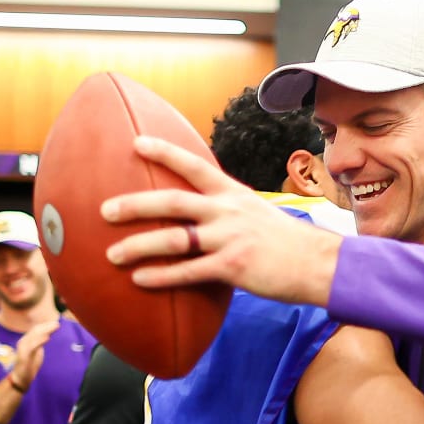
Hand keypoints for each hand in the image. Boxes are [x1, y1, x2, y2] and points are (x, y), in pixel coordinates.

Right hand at [9, 320, 60, 390]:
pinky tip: (47, 337)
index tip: (56, 323)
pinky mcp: (23, 356)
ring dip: (45, 330)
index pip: (36, 330)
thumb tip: (46, 335)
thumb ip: (39, 343)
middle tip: (57, 324)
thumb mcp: (36, 351)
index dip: (45, 325)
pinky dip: (40, 340)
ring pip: (34, 336)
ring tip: (55, 327)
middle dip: (47, 326)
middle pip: (35, 330)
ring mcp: (23, 348)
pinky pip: (32, 346)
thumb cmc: (29, 365)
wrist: (20, 378)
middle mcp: (23, 342)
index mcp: (26, 340)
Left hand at [100, 136, 341, 306]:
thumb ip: (227, 210)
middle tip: (104, 209)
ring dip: (139, 246)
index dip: (163, 153)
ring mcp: (229, 239)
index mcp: (233, 194)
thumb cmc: (286, 242)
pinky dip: (162, 277)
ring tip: (112, 254)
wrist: (319, 263)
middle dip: (135, 204)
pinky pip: (188, 272)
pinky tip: (140, 280)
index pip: (194, 166)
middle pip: (173, 202)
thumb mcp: (256, 213)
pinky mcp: (232, 267)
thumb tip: (199, 214)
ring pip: (175, 239)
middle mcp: (228, 211)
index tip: (135, 143)